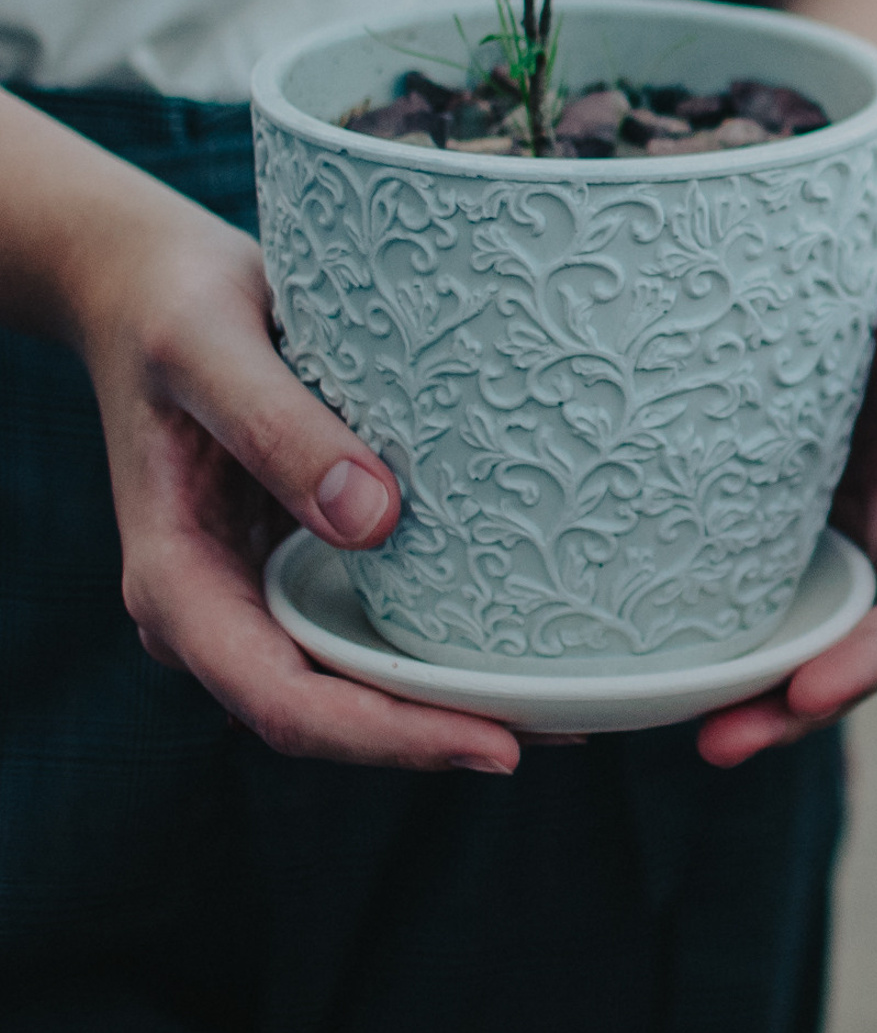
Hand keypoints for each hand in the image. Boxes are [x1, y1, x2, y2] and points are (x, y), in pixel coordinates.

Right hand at [65, 187, 521, 773]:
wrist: (148, 286)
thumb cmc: (176, 307)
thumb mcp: (208, 347)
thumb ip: (275, 427)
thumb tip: (371, 520)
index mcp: (175, 584)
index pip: (284, 702)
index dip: (391, 737)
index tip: (498, 745)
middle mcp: (215, 612)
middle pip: (330, 716)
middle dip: (439, 737)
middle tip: (571, 732)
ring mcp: (257, 594)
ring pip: (354, 687)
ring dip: (448, 706)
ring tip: (571, 708)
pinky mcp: (300, 562)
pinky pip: (369, 630)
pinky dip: (438, 650)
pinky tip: (523, 643)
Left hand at [696, 176, 876, 765]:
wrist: (806, 211)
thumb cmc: (873, 217)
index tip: (809, 691)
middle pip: (861, 643)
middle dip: (799, 708)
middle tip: (712, 742)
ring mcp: (824, 521)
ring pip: (798, 638)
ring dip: (746, 698)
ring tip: (665, 729)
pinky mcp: (753, 513)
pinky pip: (740, 594)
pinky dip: (702, 642)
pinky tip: (631, 659)